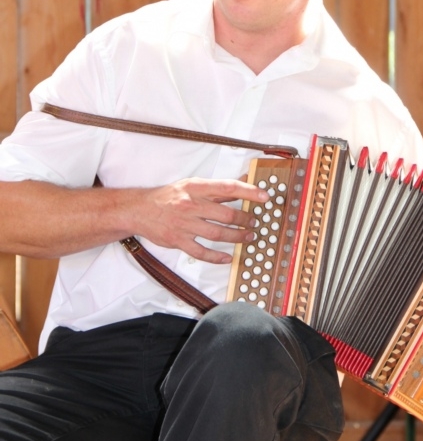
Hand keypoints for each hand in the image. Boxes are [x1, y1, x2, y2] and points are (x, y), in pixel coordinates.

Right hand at [135, 177, 268, 263]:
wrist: (140, 210)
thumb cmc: (169, 196)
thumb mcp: (192, 185)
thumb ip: (217, 188)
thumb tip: (244, 182)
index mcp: (196, 188)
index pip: (227, 188)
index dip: (248, 192)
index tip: (264, 196)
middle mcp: (191, 205)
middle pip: (226, 214)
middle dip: (245, 219)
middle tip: (254, 222)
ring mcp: (185, 224)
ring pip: (218, 234)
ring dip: (237, 237)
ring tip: (248, 237)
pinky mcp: (179, 241)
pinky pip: (201, 252)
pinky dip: (216, 257)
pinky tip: (228, 258)